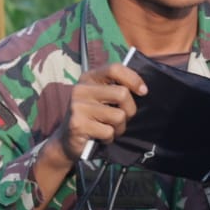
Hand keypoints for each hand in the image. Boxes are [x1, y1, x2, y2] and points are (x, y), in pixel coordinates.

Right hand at [32, 63, 149, 209]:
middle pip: (122, 94)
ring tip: (109, 128)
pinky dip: (109, 138)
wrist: (67, 141)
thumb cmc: (92, 117)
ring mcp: (77, 106)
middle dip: (130, 110)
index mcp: (88, 78)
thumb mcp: (102, 97)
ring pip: (118, 116)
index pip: (115, 69)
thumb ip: (116, 88)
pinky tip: (99, 137)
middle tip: (123, 118)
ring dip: (120, 127)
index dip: (133, 79)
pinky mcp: (78, 124)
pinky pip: (109, 131)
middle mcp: (81, 89)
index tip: (143, 92)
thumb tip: (143, 89)